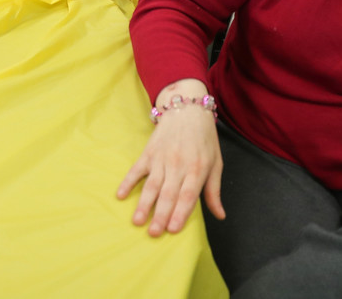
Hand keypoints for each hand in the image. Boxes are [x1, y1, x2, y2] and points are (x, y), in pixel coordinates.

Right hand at [116, 80, 223, 236]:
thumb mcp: (215, 163)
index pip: (188, 195)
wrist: (187, 109)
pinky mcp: (148, 153)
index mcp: (197, 169)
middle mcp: (178, 165)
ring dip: (143, 204)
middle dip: (160, 215)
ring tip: (137, 221)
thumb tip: (220, 215)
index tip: (173, 230)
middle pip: (168, 194)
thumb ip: (214, 191)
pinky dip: (128, 182)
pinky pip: (136, 169)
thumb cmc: (204, 139)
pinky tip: (120, 194)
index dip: (180, 213)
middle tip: (153, 233)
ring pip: (152, 185)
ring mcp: (161, 158)